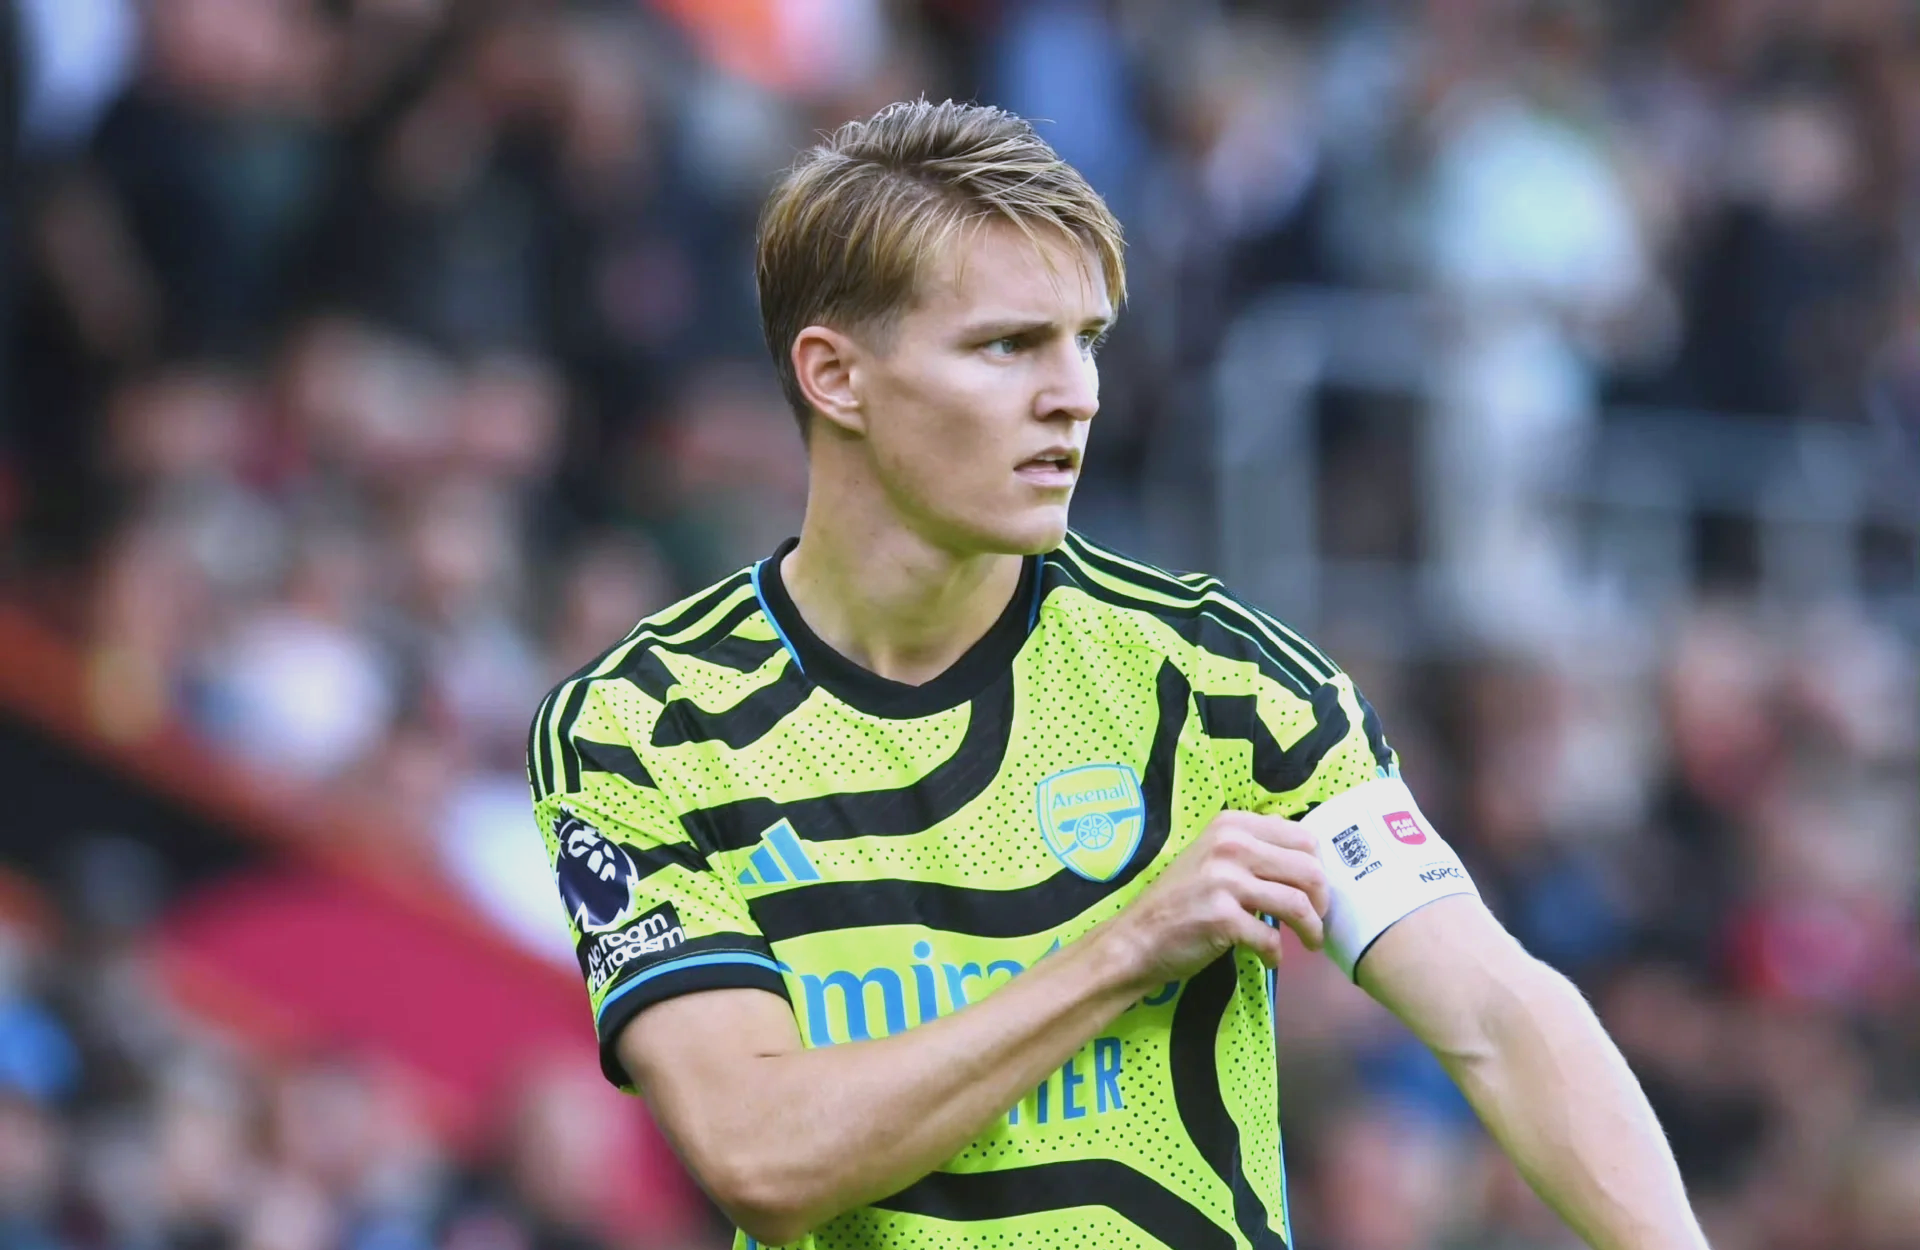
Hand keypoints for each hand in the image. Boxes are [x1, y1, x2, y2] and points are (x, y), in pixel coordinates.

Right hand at [1103, 812, 1329, 989]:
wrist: (1136, 938)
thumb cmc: (1179, 899)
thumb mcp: (1213, 857)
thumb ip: (1253, 849)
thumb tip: (1308, 860)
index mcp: (1232, 824)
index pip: (1303, 837)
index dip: (1320, 867)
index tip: (1314, 891)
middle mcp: (1230, 845)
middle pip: (1309, 869)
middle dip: (1322, 901)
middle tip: (1316, 920)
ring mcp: (1225, 880)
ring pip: (1298, 904)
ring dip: (1311, 930)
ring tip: (1308, 942)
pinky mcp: (1222, 918)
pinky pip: (1271, 938)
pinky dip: (1277, 954)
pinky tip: (1270, 959)